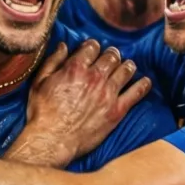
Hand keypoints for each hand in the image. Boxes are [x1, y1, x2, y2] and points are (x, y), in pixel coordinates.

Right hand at [8, 40, 151, 167]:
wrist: (52, 140)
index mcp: (75, 68)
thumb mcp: (39, 82)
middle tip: (112, 56)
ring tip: (128, 66)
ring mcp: (108, 94)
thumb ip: (52, 61)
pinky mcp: (117, 111)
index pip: (92, 47)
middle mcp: (95, 77)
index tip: (94, 49)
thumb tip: (63, 45)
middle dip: (112, 54)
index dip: (94, 46)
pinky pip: (136, 93)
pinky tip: (146, 81)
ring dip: (127, 65)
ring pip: (126, 70)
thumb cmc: (42, 112)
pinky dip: (143, 85)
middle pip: (111, 57)